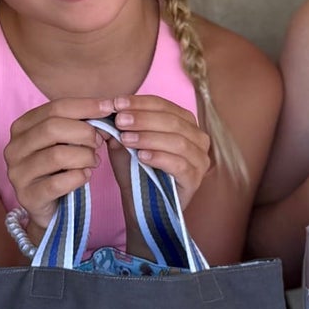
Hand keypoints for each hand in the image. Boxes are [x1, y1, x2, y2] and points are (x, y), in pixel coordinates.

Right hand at [3, 98, 116, 233]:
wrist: (49, 206)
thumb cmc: (59, 168)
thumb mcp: (66, 141)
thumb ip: (81, 124)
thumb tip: (107, 110)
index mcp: (22, 127)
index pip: (54, 108)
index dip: (84, 106)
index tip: (108, 107)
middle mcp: (14, 148)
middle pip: (52, 128)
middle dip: (84, 132)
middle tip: (100, 141)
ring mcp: (17, 173)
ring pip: (57, 155)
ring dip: (84, 156)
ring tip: (94, 161)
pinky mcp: (27, 196)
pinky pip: (57, 183)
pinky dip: (78, 177)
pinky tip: (85, 176)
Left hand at [108, 95, 211, 210]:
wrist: (141, 206)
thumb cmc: (136, 170)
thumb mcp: (125, 143)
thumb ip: (120, 126)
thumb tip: (108, 108)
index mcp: (184, 123)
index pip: (164, 105)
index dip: (140, 102)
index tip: (116, 104)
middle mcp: (198, 138)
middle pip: (172, 121)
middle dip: (143, 118)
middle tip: (120, 120)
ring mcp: (199, 159)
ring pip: (178, 141)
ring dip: (149, 137)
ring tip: (125, 138)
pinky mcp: (195, 180)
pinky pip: (180, 165)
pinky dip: (159, 158)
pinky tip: (141, 156)